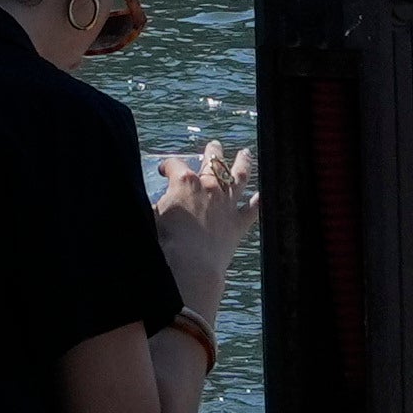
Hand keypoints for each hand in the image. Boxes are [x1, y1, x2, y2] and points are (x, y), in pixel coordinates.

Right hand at [152, 137, 261, 322]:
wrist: (190, 266)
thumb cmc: (164, 242)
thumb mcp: (148, 217)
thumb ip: (153, 205)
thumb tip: (149, 202)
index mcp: (184, 182)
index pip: (175, 165)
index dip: (167, 166)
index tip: (163, 170)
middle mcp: (209, 187)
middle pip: (213, 162)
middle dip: (212, 152)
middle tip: (214, 146)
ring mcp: (227, 204)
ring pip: (239, 176)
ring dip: (242, 163)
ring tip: (245, 154)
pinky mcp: (238, 224)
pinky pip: (253, 209)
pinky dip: (259, 201)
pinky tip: (264, 194)